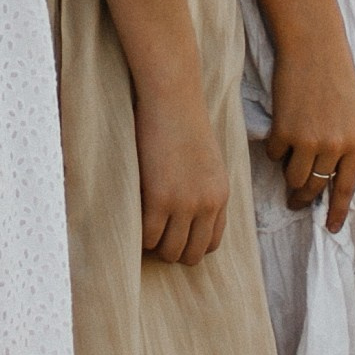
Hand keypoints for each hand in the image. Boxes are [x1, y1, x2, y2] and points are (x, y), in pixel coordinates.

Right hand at [133, 74, 230, 264]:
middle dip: (173, 251)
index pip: (211, 243)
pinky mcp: (158, 197)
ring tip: (144, 229)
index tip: (174, 235)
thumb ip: (205, 190)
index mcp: (221, 195)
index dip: (190, 245)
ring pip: (170, 251)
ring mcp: (184, 203)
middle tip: (155, 235)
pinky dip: (140, 237)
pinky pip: (148, 237)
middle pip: (192, 254)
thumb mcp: (208, 163)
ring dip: (155, 246)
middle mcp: (207, 204)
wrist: (172, 100)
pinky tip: (134, 220)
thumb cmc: (184, 124)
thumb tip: (190, 216)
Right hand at [266, 29, 354, 230]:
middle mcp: (334, 147)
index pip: (346, 188)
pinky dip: (275, 148)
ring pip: (293, 177)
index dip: (338, 212)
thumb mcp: (351, 114)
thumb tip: (327, 174)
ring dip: (288, 175)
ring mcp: (308, 141)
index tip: (331, 228)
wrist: (314, 48)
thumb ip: (343, 144)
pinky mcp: (284, 132)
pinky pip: (275, 154)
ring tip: (287, 166)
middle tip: (294, 201)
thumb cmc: (335, 77)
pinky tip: (279, 131)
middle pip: (314, 187)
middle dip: (303, 197)